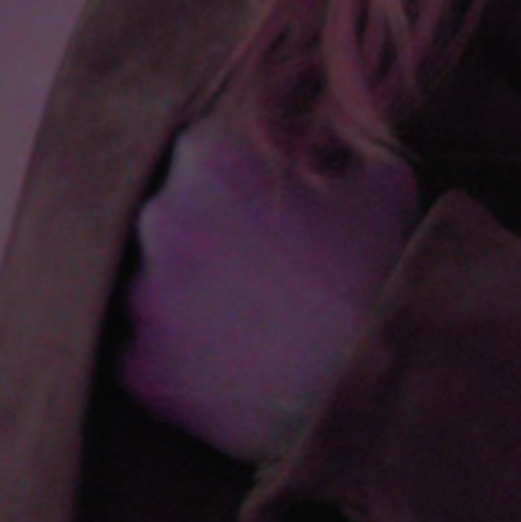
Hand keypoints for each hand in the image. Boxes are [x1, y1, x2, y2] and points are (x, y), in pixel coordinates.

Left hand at [113, 108, 423, 464]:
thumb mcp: (380, 180)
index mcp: (207, 159)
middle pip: (174, 218)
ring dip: (188, 299)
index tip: (270, 212)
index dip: (241, 183)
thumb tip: (312, 138)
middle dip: (211, 238)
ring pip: (154, 287)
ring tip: (246, 324)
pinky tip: (223, 368)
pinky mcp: (139, 368)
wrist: (371, 383)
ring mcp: (141, 297)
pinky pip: (143, 355)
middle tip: (262, 272)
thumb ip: (333, 142)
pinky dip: (174, 361)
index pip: (206, 155)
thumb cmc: (381, 273)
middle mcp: (158, 218)